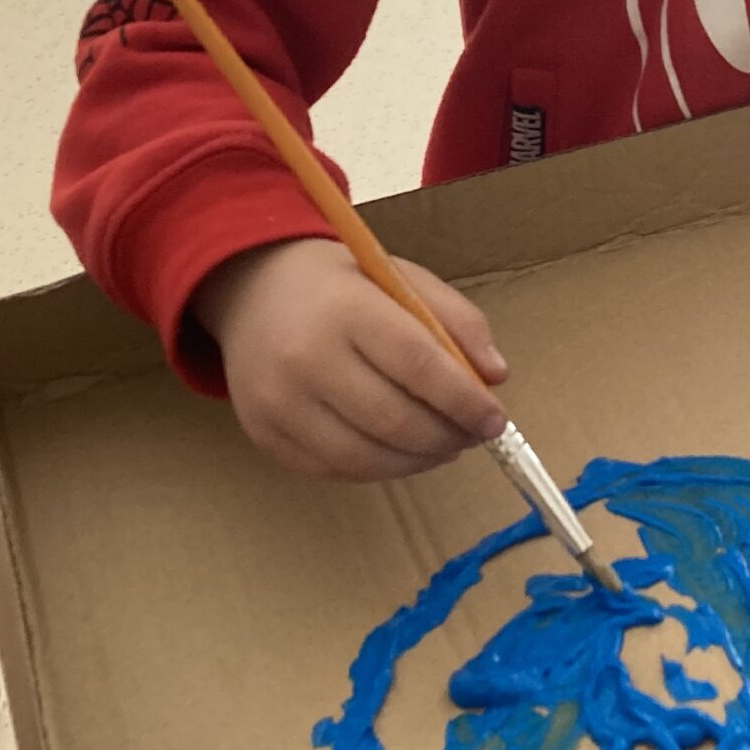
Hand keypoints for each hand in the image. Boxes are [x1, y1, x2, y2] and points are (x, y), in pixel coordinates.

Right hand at [196, 239, 509, 480]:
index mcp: (346, 309)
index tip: (495, 418)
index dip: (465, 400)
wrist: (253, 291)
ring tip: (445, 447)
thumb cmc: (342, 285)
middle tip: (474, 435)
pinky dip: (380, 469)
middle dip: (447, 437)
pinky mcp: (265, 434)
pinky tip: (403, 453)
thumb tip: (495, 377)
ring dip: (419, 461)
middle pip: (394, 420)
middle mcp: (305, 358)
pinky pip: (335, 470)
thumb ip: (457, 320)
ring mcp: (279, 402)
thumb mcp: (403, 278)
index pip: (418, 365)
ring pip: (366, 457)